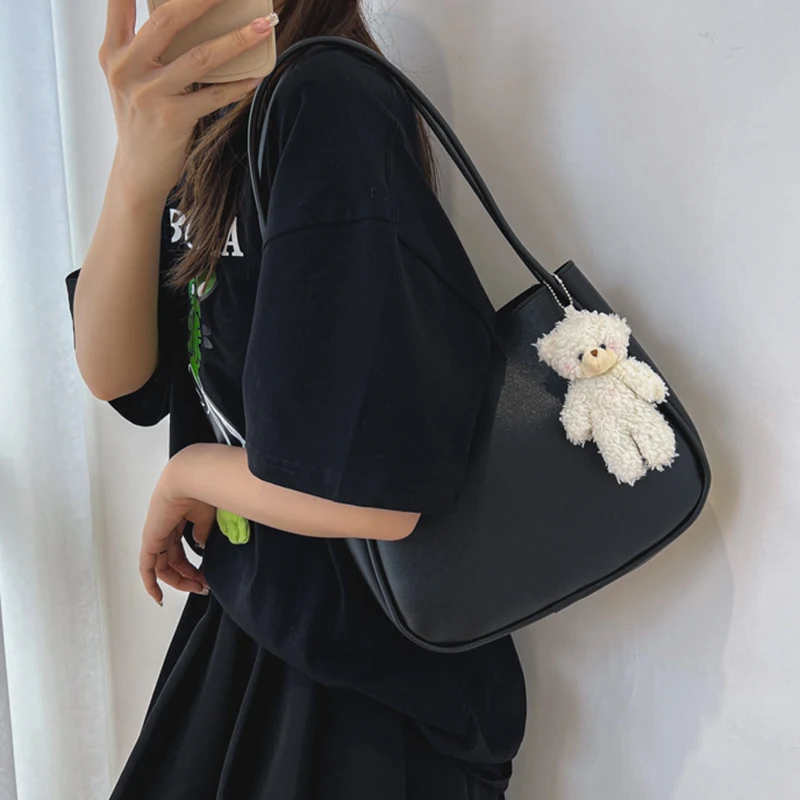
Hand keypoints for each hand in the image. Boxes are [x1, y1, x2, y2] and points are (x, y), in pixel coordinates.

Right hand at [99, 0, 276, 200]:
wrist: (137, 171)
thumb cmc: (140, 117)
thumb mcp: (128, 76)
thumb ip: (142, 44)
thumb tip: (182, 11)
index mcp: (113, 50)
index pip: (119, 0)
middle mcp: (126, 68)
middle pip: (168, 19)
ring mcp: (149, 94)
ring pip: (199, 57)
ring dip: (238, 39)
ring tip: (265, 25)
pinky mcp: (172, 120)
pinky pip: (214, 96)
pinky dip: (240, 85)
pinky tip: (258, 74)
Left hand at [139, 457, 215, 605]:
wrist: (191, 480)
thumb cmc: (202, 491)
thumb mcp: (206, 516)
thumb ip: (201, 532)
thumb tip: (200, 546)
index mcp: (177, 519)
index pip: (179, 549)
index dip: (191, 566)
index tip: (205, 577)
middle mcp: (164, 528)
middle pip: (172, 560)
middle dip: (189, 575)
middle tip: (203, 586)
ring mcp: (156, 534)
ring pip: (163, 566)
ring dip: (180, 581)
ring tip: (197, 587)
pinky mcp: (150, 540)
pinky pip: (147, 567)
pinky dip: (150, 583)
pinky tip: (158, 597)